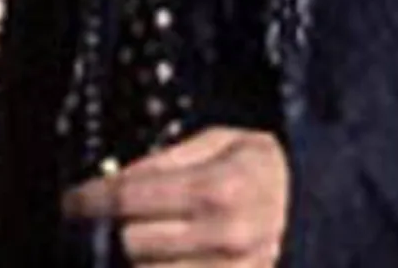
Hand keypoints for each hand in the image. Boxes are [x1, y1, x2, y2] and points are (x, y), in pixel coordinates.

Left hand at [62, 128, 289, 266]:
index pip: (128, 198)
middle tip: (118, 217)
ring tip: (152, 237)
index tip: (72, 201)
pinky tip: (168, 255)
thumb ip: (163, 160)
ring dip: (141, 257)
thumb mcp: (219, 141)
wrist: (325, 205)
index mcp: (217, 189)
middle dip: (117, 229)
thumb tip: (110, 180)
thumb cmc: (267, 168)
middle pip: (131, 243)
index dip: (89, 200)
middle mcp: (224, 237)